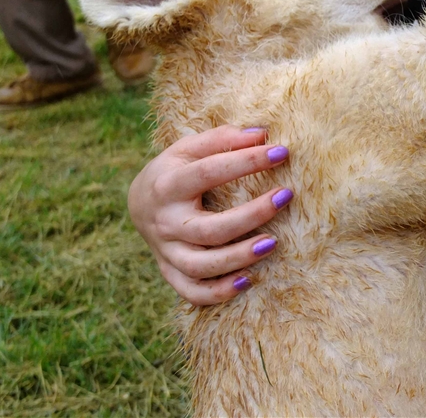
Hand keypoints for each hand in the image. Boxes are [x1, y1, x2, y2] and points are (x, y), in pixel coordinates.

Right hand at [128, 125, 292, 305]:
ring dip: (239, 258)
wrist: (139, 203)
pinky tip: (248, 280)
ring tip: (273, 243)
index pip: (209, 172)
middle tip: (285, 196)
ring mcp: (167, 251)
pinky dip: (218, 292)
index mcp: (168, 184)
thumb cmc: (175, 170)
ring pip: (201, 266)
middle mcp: (165, 222)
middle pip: (209, 228)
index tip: (280, 152)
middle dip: (250, 215)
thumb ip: (222, 138)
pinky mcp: (171, 272)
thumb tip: (262, 134)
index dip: (246, 161)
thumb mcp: (188, 148)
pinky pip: (193, 291)